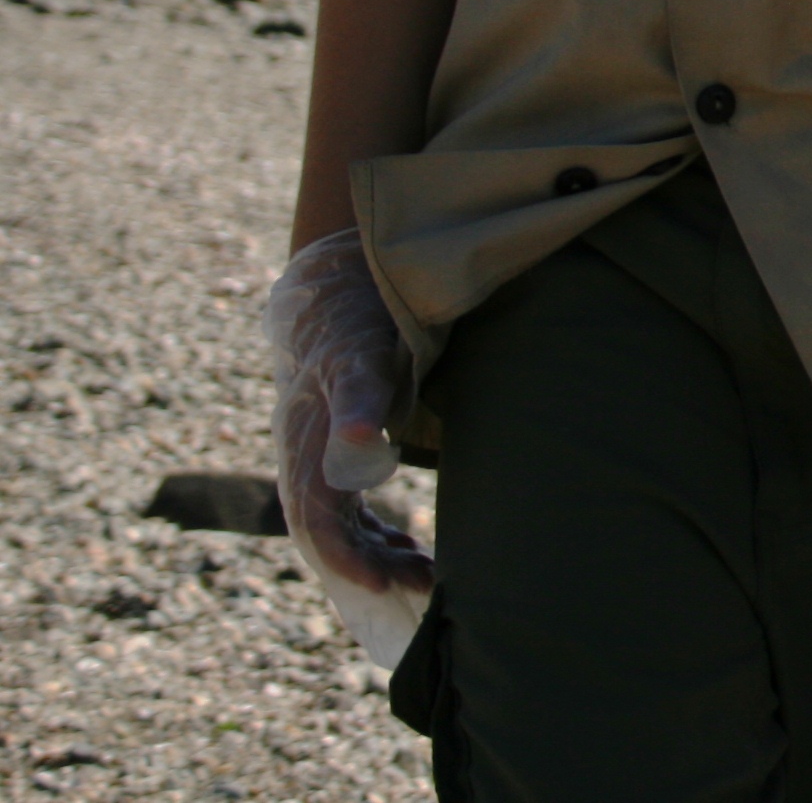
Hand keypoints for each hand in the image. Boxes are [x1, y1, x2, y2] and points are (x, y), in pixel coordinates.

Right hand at [265, 232, 433, 600]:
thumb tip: (359, 447)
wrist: (339, 292)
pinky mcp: (340, 464)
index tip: (389, 587)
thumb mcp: (359, 355)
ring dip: (382, 564)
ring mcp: (320, 467)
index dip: (349, 560)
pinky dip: (382, 544)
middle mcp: (306, 464)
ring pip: (344, 534)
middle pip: (330, 539)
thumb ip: (357, 400)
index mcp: (305, 446)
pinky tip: (417, 561)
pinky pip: (354, 519)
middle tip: (428, 594)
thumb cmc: (357, 322)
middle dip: (373, 572)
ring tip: (432, 588)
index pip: (317, 522)